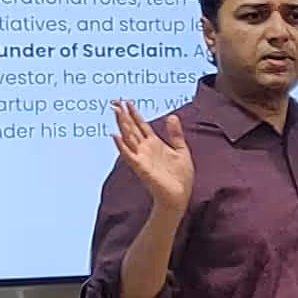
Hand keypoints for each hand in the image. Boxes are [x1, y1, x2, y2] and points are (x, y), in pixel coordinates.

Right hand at [112, 100, 192, 217]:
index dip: (134, 113)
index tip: (127, 101)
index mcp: (154, 144)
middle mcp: (145, 149)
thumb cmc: (180, 177)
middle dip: (124, 115)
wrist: (179, 196)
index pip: (141, 125)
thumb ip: (176, 134)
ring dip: (122, 125)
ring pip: (129, 138)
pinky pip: (129, 155)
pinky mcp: (141, 168)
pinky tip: (115, 136)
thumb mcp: (182, 150)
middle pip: (132, 129)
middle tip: (115, 101)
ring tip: (116, 112)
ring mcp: (142, 158)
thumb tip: (171, 116)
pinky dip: (121, 145)